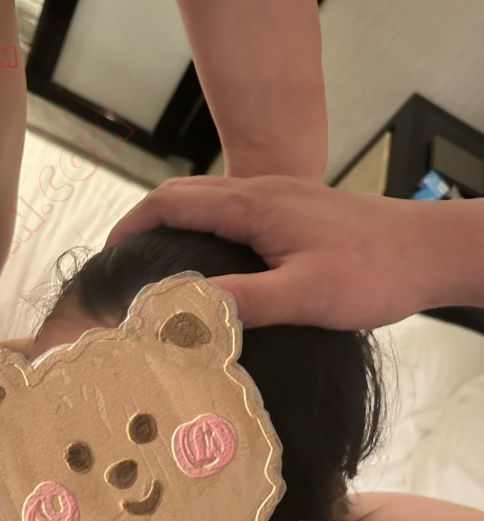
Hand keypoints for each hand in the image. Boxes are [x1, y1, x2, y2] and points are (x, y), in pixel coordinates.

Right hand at [106, 175, 436, 329]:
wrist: (428, 251)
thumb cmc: (373, 270)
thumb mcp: (303, 294)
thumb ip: (241, 301)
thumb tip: (181, 312)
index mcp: (252, 205)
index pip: (170, 202)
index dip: (130, 227)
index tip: (106, 258)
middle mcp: (261, 192)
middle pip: (183, 196)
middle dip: (145, 225)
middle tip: (123, 267)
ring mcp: (279, 200)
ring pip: (209, 204)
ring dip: (175, 226)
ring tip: (157, 269)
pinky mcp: (295, 214)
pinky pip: (234, 214)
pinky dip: (206, 233)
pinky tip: (213, 267)